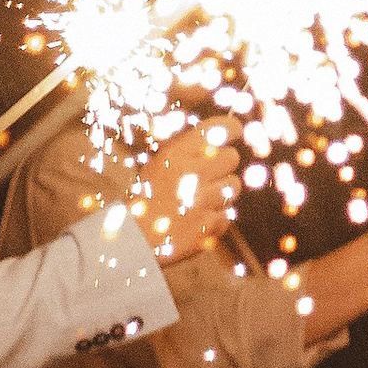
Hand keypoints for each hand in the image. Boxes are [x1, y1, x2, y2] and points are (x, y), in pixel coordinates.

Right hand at [130, 122, 239, 265]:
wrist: (132, 239)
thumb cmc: (146, 198)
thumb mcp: (159, 165)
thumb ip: (187, 149)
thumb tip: (224, 130)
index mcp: (174, 156)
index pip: (217, 130)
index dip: (231, 128)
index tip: (235, 130)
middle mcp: (190, 175)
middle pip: (232, 157)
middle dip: (223, 165)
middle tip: (207, 175)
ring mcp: (200, 202)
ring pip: (233, 186)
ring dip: (220, 193)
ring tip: (197, 200)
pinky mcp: (207, 227)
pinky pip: (227, 215)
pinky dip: (215, 219)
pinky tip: (195, 220)